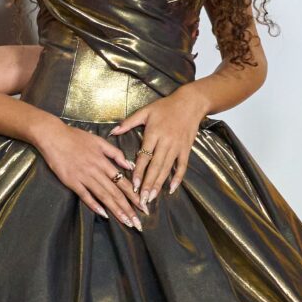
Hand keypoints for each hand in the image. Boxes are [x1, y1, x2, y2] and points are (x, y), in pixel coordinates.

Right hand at [32, 116, 142, 227]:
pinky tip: (104, 214)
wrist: (53, 136)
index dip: (135, 196)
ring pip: (103, 196)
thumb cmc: (75, 137)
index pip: (123, 182)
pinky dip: (94, 205)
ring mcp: (84, 177)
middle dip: (128, 209)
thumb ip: (115, 153)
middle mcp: (96, 171)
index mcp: (104, 161)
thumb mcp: (99, 141)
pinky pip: (85, 195)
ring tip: (126, 222)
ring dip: (116, 210)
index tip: (143, 207)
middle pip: (116, 192)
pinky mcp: (71, 181)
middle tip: (138, 223)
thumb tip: (129, 166)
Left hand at [112, 86, 207, 208]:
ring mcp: (177, 147)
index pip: (144, 156)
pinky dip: (178, 178)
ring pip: (167, 169)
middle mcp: (165, 142)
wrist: (190, 103)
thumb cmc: (165, 106)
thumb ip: (128, 122)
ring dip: (159, 184)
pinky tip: (171, 189)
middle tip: (142, 199)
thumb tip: (112, 132)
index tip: (133, 185)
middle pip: (155, 166)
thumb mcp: (145, 111)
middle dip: (148, 184)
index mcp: (154, 133)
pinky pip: (182, 166)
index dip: (138, 172)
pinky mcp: (186, 149)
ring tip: (151, 197)